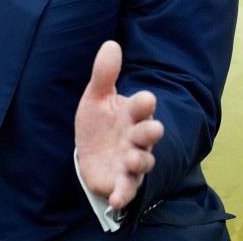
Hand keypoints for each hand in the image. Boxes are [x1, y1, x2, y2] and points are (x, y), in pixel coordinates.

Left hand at [75, 40, 163, 209]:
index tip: (146, 99)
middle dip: (150, 132)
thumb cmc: (99, 123)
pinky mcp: (121, 181)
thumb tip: (111, 43)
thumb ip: (104, 74)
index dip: (144, 104)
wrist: (89, 154)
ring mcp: (130, 161)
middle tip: (153, 129)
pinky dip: (123, 194)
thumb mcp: (96, 98)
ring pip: (142, 161)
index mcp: (131, 115)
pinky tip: (116, 199)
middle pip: (147, 134)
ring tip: (133, 158)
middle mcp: (136, 138)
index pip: (141, 107)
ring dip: (140, 160)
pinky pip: (126, 189)